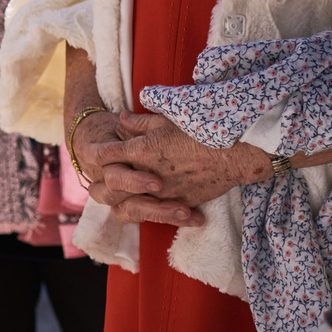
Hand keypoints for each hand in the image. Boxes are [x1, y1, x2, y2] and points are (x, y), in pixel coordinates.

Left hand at [80, 110, 265, 226]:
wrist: (236, 155)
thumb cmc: (203, 130)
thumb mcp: (169, 117)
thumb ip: (140, 121)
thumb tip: (121, 119)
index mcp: (143, 151)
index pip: (106, 155)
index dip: (97, 153)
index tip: (95, 150)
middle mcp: (149, 176)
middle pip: (112, 185)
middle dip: (105, 180)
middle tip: (103, 177)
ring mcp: (164, 194)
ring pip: (131, 204)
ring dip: (124, 199)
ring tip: (123, 195)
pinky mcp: (181, 204)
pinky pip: (158, 213)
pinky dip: (151, 209)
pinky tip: (151, 204)